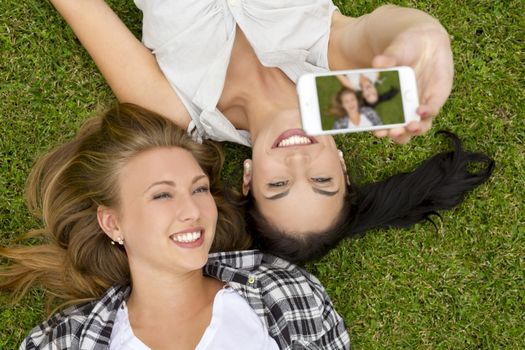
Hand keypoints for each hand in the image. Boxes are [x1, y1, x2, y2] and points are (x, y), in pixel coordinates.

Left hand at [372, 23, 453, 143]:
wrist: (406, 46)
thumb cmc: (414, 44)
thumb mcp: (406, 44)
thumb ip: (393, 53)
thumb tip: (377, 62)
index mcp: (436, 89)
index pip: (435, 106)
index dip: (428, 111)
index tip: (419, 111)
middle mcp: (423, 102)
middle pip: (420, 124)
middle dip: (409, 130)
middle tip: (396, 131)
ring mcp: (408, 107)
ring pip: (405, 127)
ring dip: (395, 133)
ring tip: (381, 133)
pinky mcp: (393, 107)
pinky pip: (389, 118)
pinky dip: (382, 123)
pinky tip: (371, 124)